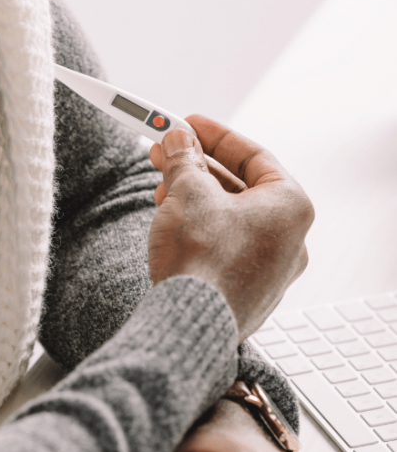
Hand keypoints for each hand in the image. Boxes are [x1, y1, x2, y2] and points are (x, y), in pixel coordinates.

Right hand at [147, 115, 313, 341]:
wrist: (189, 326)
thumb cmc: (201, 260)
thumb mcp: (187, 191)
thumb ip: (184, 160)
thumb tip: (178, 141)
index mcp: (291, 206)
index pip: (254, 156)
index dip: (215, 136)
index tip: (186, 125)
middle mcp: (291, 239)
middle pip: (241, 187)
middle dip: (198, 167)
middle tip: (165, 152)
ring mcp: (272, 271)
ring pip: (231, 219)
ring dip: (195, 198)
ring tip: (161, 190)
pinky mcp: (248, 294)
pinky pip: (226, 248)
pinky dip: (200, 230)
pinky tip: (172, 224)